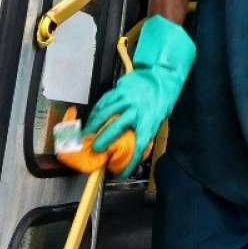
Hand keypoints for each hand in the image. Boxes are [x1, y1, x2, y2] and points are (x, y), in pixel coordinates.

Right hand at [84, 15, 195, 176]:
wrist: (161, 75)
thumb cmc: (161, 100)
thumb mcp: (158, 118)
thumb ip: (146, 132)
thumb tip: (135, 149)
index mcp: (149, 119)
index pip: (140, 144)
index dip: (130, 160)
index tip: (122, 173)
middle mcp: (137, 109)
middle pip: (116, 127)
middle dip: (104, 140)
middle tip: (95, 150)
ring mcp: (126, 98)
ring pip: (106, 113)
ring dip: (94, 125)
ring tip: (86, 135)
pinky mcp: (119, 89)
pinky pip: (104, 102)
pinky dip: (96, 111)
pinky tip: (91, 119)